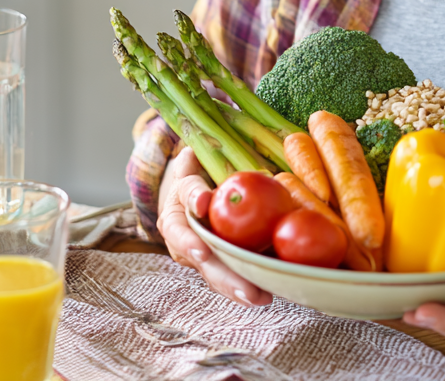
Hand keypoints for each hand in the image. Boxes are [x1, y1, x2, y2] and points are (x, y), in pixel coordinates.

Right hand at [156, 146, 271, 307]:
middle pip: (195, 246)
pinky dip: (241, 286)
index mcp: (180, 191)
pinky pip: (221, 275)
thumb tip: (243, 148)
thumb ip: (219, 148)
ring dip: (232, 285)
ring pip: (208, 269)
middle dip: (218, 263)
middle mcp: (179, 225)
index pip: (186, 191)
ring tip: (258, 296)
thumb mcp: (209, 151)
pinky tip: (265, 295)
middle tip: (239, 274)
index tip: (204, 201)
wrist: (188, 184)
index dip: (194, 196)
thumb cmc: (206, 163)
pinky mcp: (206, 260)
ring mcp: (190, 247)